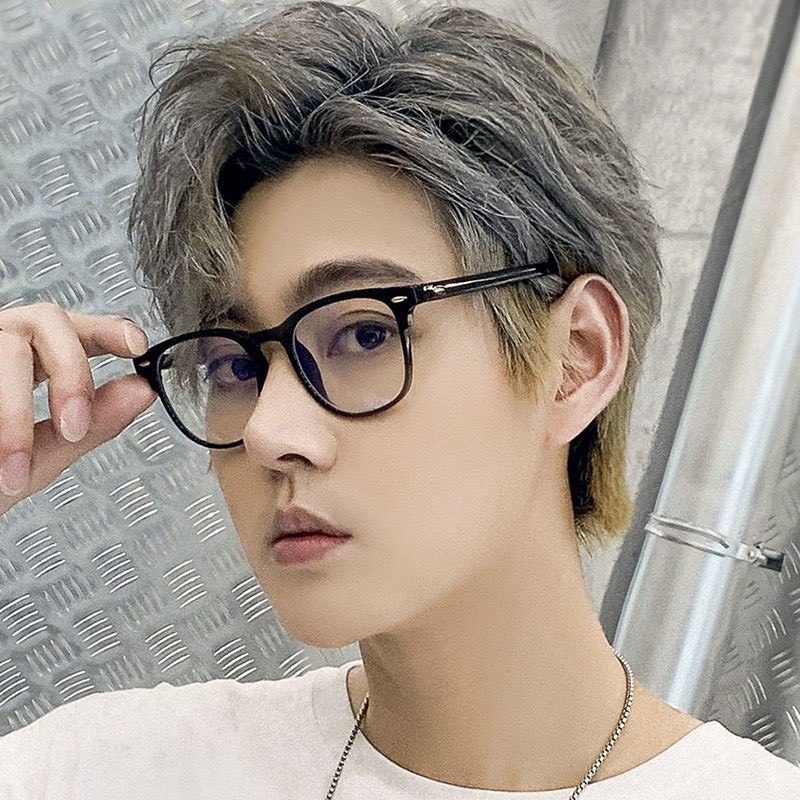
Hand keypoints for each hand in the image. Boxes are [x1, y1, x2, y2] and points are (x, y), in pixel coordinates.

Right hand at [0, 303, 157, 514]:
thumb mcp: (40, 457)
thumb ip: (91, 423)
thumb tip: (144, 390)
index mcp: (27, 365)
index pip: (73, 329)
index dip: (107, 327)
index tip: (136, 346)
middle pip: (45, 320)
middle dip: (70, 373)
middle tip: (74, 428)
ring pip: (6, 345)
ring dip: (15, 412)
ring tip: (13, 468)